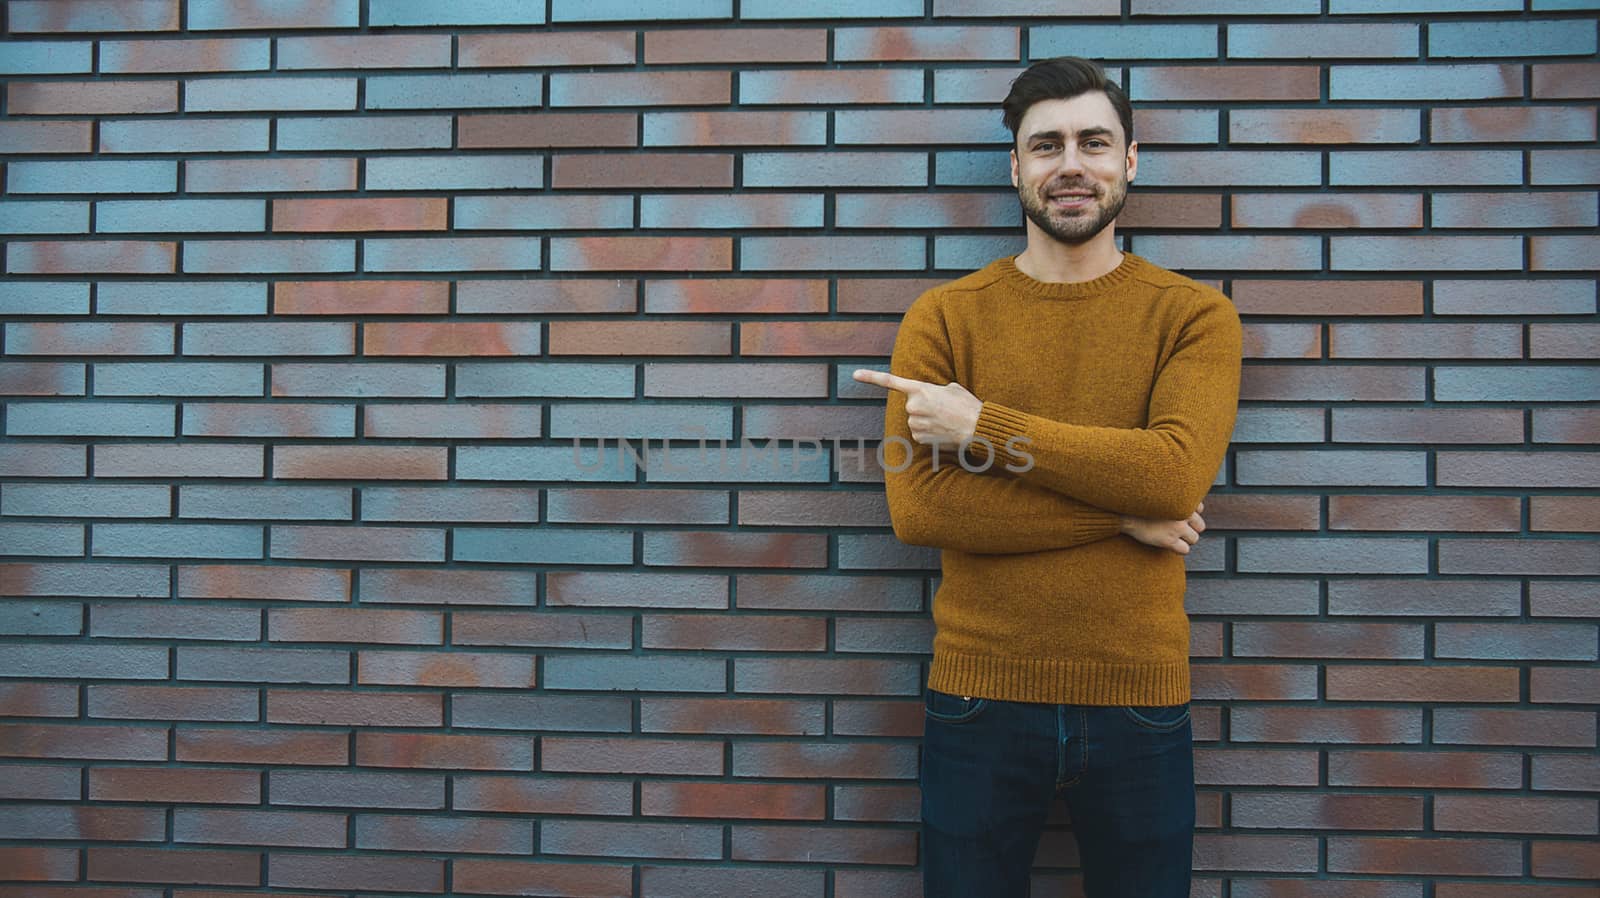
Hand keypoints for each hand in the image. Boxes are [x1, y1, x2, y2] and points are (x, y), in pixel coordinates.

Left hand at [852, 369, 982, 445]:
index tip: (855, 375)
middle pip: (911, 406)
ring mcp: (914, 423)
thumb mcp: (952, 388)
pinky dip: (929, 433)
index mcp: (920, 388)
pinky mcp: (918, 437)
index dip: (871, 377)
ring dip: (927, 421)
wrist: (976, 427)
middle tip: (942, 410)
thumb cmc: (967, 405)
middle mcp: (912, 405)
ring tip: (945, 420)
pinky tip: (943, 431)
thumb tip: (933, 399)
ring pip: (915, 421)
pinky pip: (920, 433)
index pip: (890, 381)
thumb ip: (935, 390)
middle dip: (923, 408)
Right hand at [1120, 503, 1205, 554]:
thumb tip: (1190, 504)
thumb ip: (1174, 497)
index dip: (1190, 514)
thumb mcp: (1160, 493)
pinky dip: (1179, 550)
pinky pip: (1185, 550)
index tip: (1179, 515)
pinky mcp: (1169, 541)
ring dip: (1186, 540)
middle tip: (1178, 529)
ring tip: (1174, 537)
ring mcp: (1177, 528)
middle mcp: (1183, 513)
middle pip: (1200, 526)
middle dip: (1191, 528)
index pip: (1200, 509)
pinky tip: (1171, 546)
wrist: (1124, 513)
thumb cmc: (1140, 502)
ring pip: (1194, 539)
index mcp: (1182, 499)